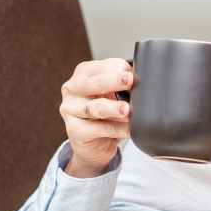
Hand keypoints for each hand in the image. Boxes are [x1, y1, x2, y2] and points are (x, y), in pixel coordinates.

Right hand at [58, 58, 133, 176]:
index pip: (100, 67)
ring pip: (93, 108)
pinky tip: (128, 129)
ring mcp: (70, 110)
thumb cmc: (105, 112)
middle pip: (92, 84)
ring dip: (112, 108)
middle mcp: (72, 89)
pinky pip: (97, 129)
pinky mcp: (74, 130)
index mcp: (83, 74)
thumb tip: (140, 78)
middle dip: (112, 81)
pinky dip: (116, 129)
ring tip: (127, 110)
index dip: (116, 68)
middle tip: (129, 80)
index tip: (131, 72)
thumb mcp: (113, 93)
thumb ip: (123, 83)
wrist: (95, 143)